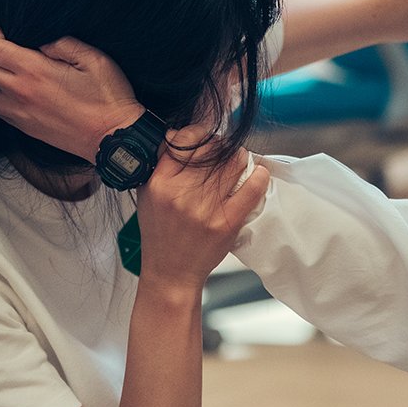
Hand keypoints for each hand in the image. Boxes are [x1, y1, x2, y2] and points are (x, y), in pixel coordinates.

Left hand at [0, 26, 142, 160]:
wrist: (114, 138)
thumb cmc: (108, 97)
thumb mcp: (94, 59)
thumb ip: (63, 44)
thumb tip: (41, 44)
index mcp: (34, 71)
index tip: (1, 31)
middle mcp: (19, 92)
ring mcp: (19, 113)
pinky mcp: (25, 128)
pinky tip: (11, 89)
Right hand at [135, 127, 268, 293]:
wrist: (171, 271)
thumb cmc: (160, 234)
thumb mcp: (148, 196)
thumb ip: (161, 167)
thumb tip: (179, 137)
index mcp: (160, 184)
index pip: (184, 142)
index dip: (200, 135)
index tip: (206, 138)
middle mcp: (181, 194)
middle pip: (212, 151)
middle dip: (222, 147)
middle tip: (226, 151)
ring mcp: (205, 208)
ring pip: (233, 164)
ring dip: (240, 159)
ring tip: (240, 161)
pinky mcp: (226, 222)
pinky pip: (250, 189)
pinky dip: (259, 177)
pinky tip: (259, 174)